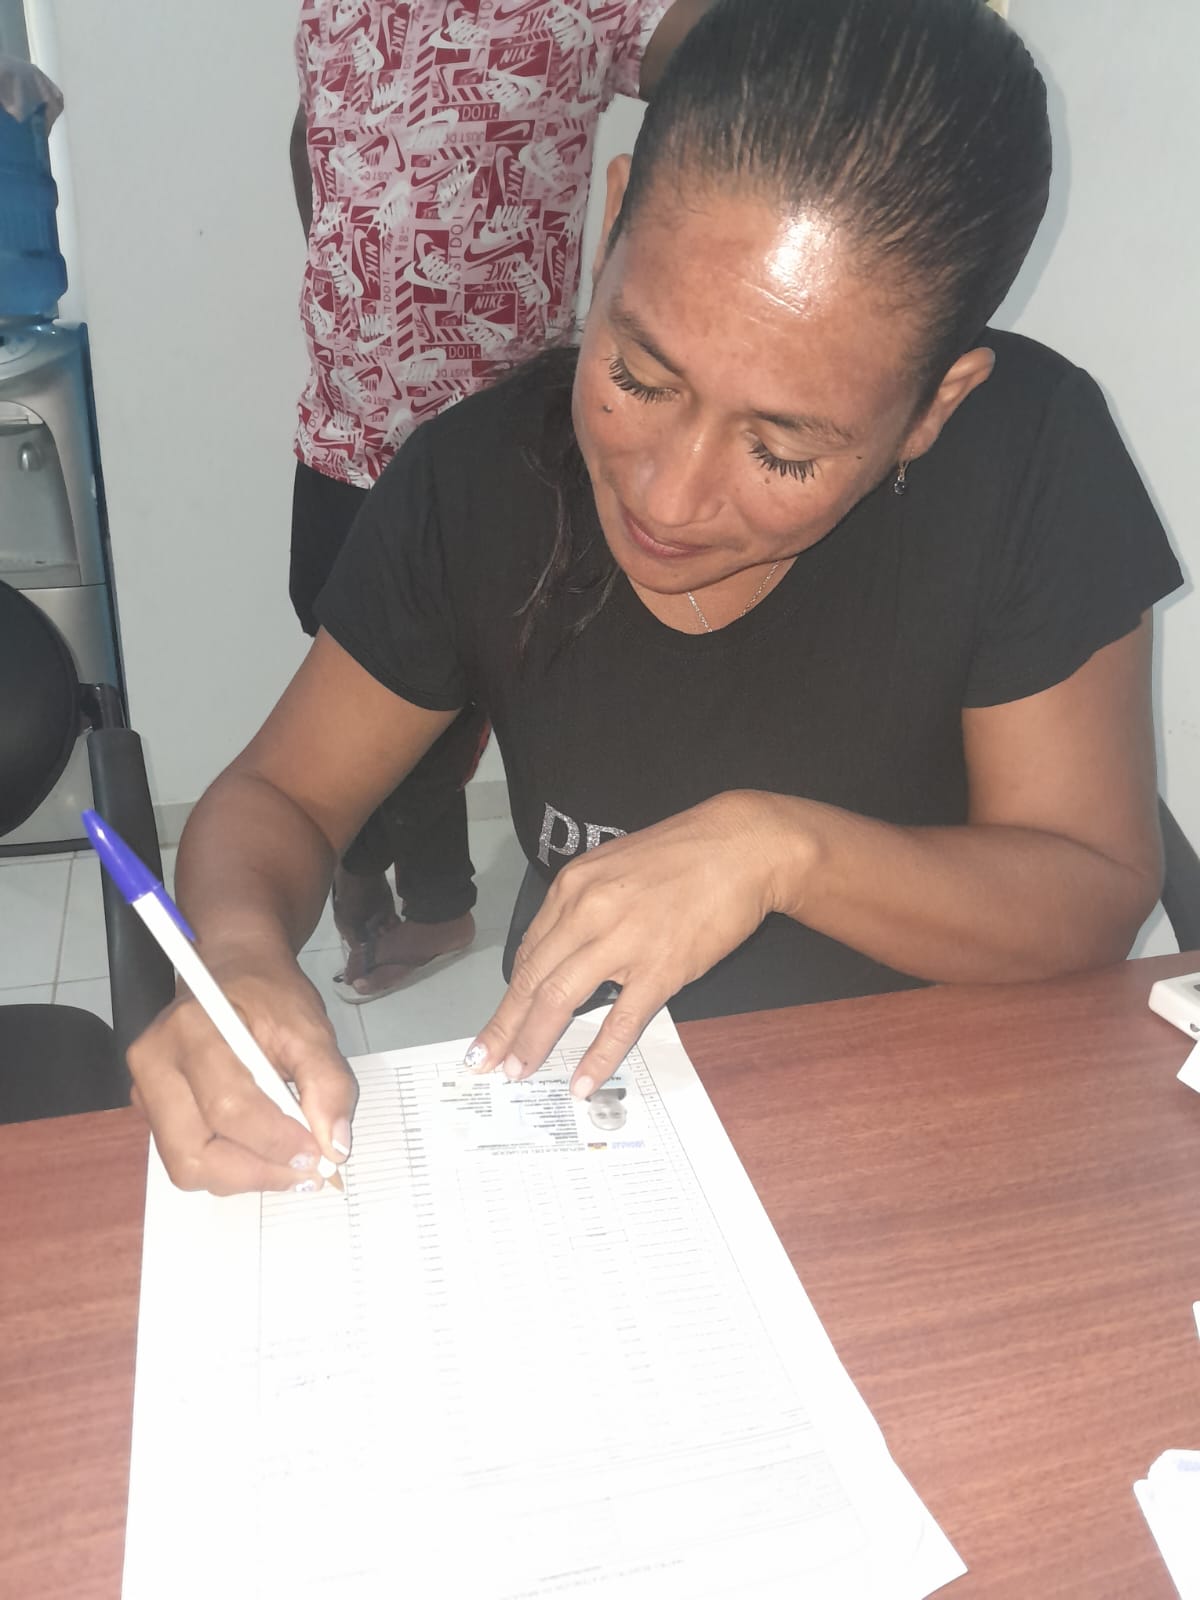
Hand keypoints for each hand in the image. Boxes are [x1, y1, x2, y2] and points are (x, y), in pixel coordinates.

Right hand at [127, 950, 357, 1195]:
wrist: (234, 973)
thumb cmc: (269, 995)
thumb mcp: (310, 1026)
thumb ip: (328, 1082)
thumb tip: (335, 1147)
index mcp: (189, 1030)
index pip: (228, 1107)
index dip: (276, 1141)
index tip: (320, 1155)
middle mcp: (154, 1065)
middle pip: (195, 1152)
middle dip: (258, 1172)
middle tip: (308, 1172)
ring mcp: (145, 1092)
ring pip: (188, 1166)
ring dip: (247, 1177)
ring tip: (291, 1166)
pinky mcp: (154, 1113)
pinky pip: (190, 1159)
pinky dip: (233, 1169)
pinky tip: (268, 1155)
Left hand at [467, 792, 784, 1096]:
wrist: (742, 846)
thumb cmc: (684, 853)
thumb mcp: (616, 866)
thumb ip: (586, 905)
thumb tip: (564, 948)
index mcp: (574, 887)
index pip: (529, 951)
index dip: (509, 993)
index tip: (495, 1021)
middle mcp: (588, 911)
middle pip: (532, 979)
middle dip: (505, 1026)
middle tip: (484, 1060)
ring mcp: (623, 942)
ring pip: (560, 1000)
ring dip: (534, 1041)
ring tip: (518, 1071)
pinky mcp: (661, 969)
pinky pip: (620, 1021)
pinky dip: (597, 1055)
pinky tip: (582, 1080)